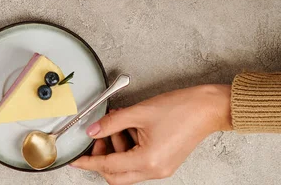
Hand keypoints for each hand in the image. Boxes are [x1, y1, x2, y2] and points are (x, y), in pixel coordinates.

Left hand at [71, 85, 231, 184]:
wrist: (208, 108)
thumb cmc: (181, 109)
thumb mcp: (138, 112)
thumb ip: (111, 123)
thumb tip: (92, 130)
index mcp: (148, 160)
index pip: (108, 166)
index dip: (88, 161)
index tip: (75, 159)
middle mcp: (155, 170)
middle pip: (116, 175)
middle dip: (102, 157)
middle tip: (97, 136)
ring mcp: (161, 168)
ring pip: (127, 168)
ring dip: (116, 148)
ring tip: (118, 123)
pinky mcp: (165, 162)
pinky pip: (138, 161)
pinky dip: (128, 146)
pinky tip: (129, 127)